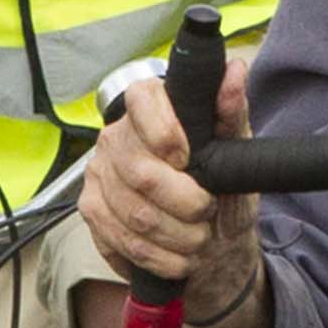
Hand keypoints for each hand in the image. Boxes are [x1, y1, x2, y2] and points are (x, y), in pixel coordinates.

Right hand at [81, 70, 232, 298]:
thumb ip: (231, 112)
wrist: (212, 241)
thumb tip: (235, 71)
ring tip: (198, 238)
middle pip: (140, 172)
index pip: (142, 100)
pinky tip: (178, 257)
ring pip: (134, 213)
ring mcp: (98, 174)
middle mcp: (115, 136)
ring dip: (176, 235)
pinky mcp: (91, 210)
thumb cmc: (222, 190)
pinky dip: (159, 256)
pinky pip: (122, 239)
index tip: (188, 159)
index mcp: (149, 108)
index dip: (165, 132)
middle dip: (185, 202)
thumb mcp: (236, 152)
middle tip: (207, 211)